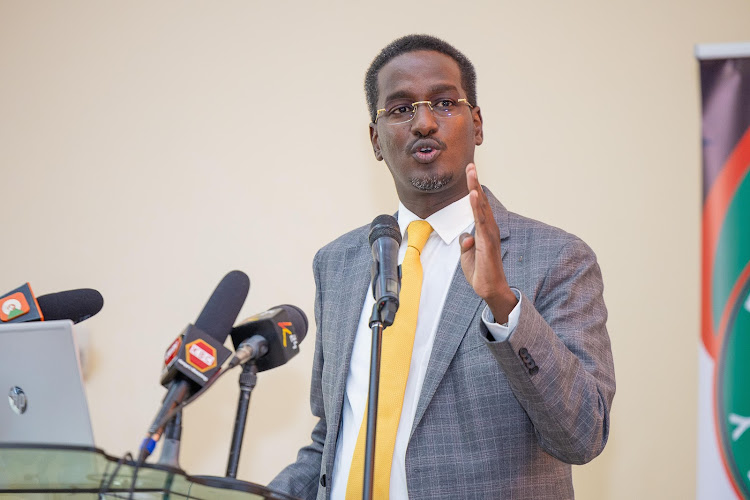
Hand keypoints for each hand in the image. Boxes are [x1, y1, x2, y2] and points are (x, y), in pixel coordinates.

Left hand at [459, 163, 517, 322]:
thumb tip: (465, 236)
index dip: (474, 189)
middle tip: (470, 165)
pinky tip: (474, 194)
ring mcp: (489, 234)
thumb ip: (467, 243)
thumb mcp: (468, 256)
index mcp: (485, 230)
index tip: (469, 173)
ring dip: (476, 188)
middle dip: (475, 182)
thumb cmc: (480, 273)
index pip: (478, 206)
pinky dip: (477, 207)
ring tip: (471, 172)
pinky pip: (481, 221)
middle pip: (481, 201)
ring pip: (482, 207)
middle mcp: (489, 228)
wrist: (489, 289)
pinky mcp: (487, 241)